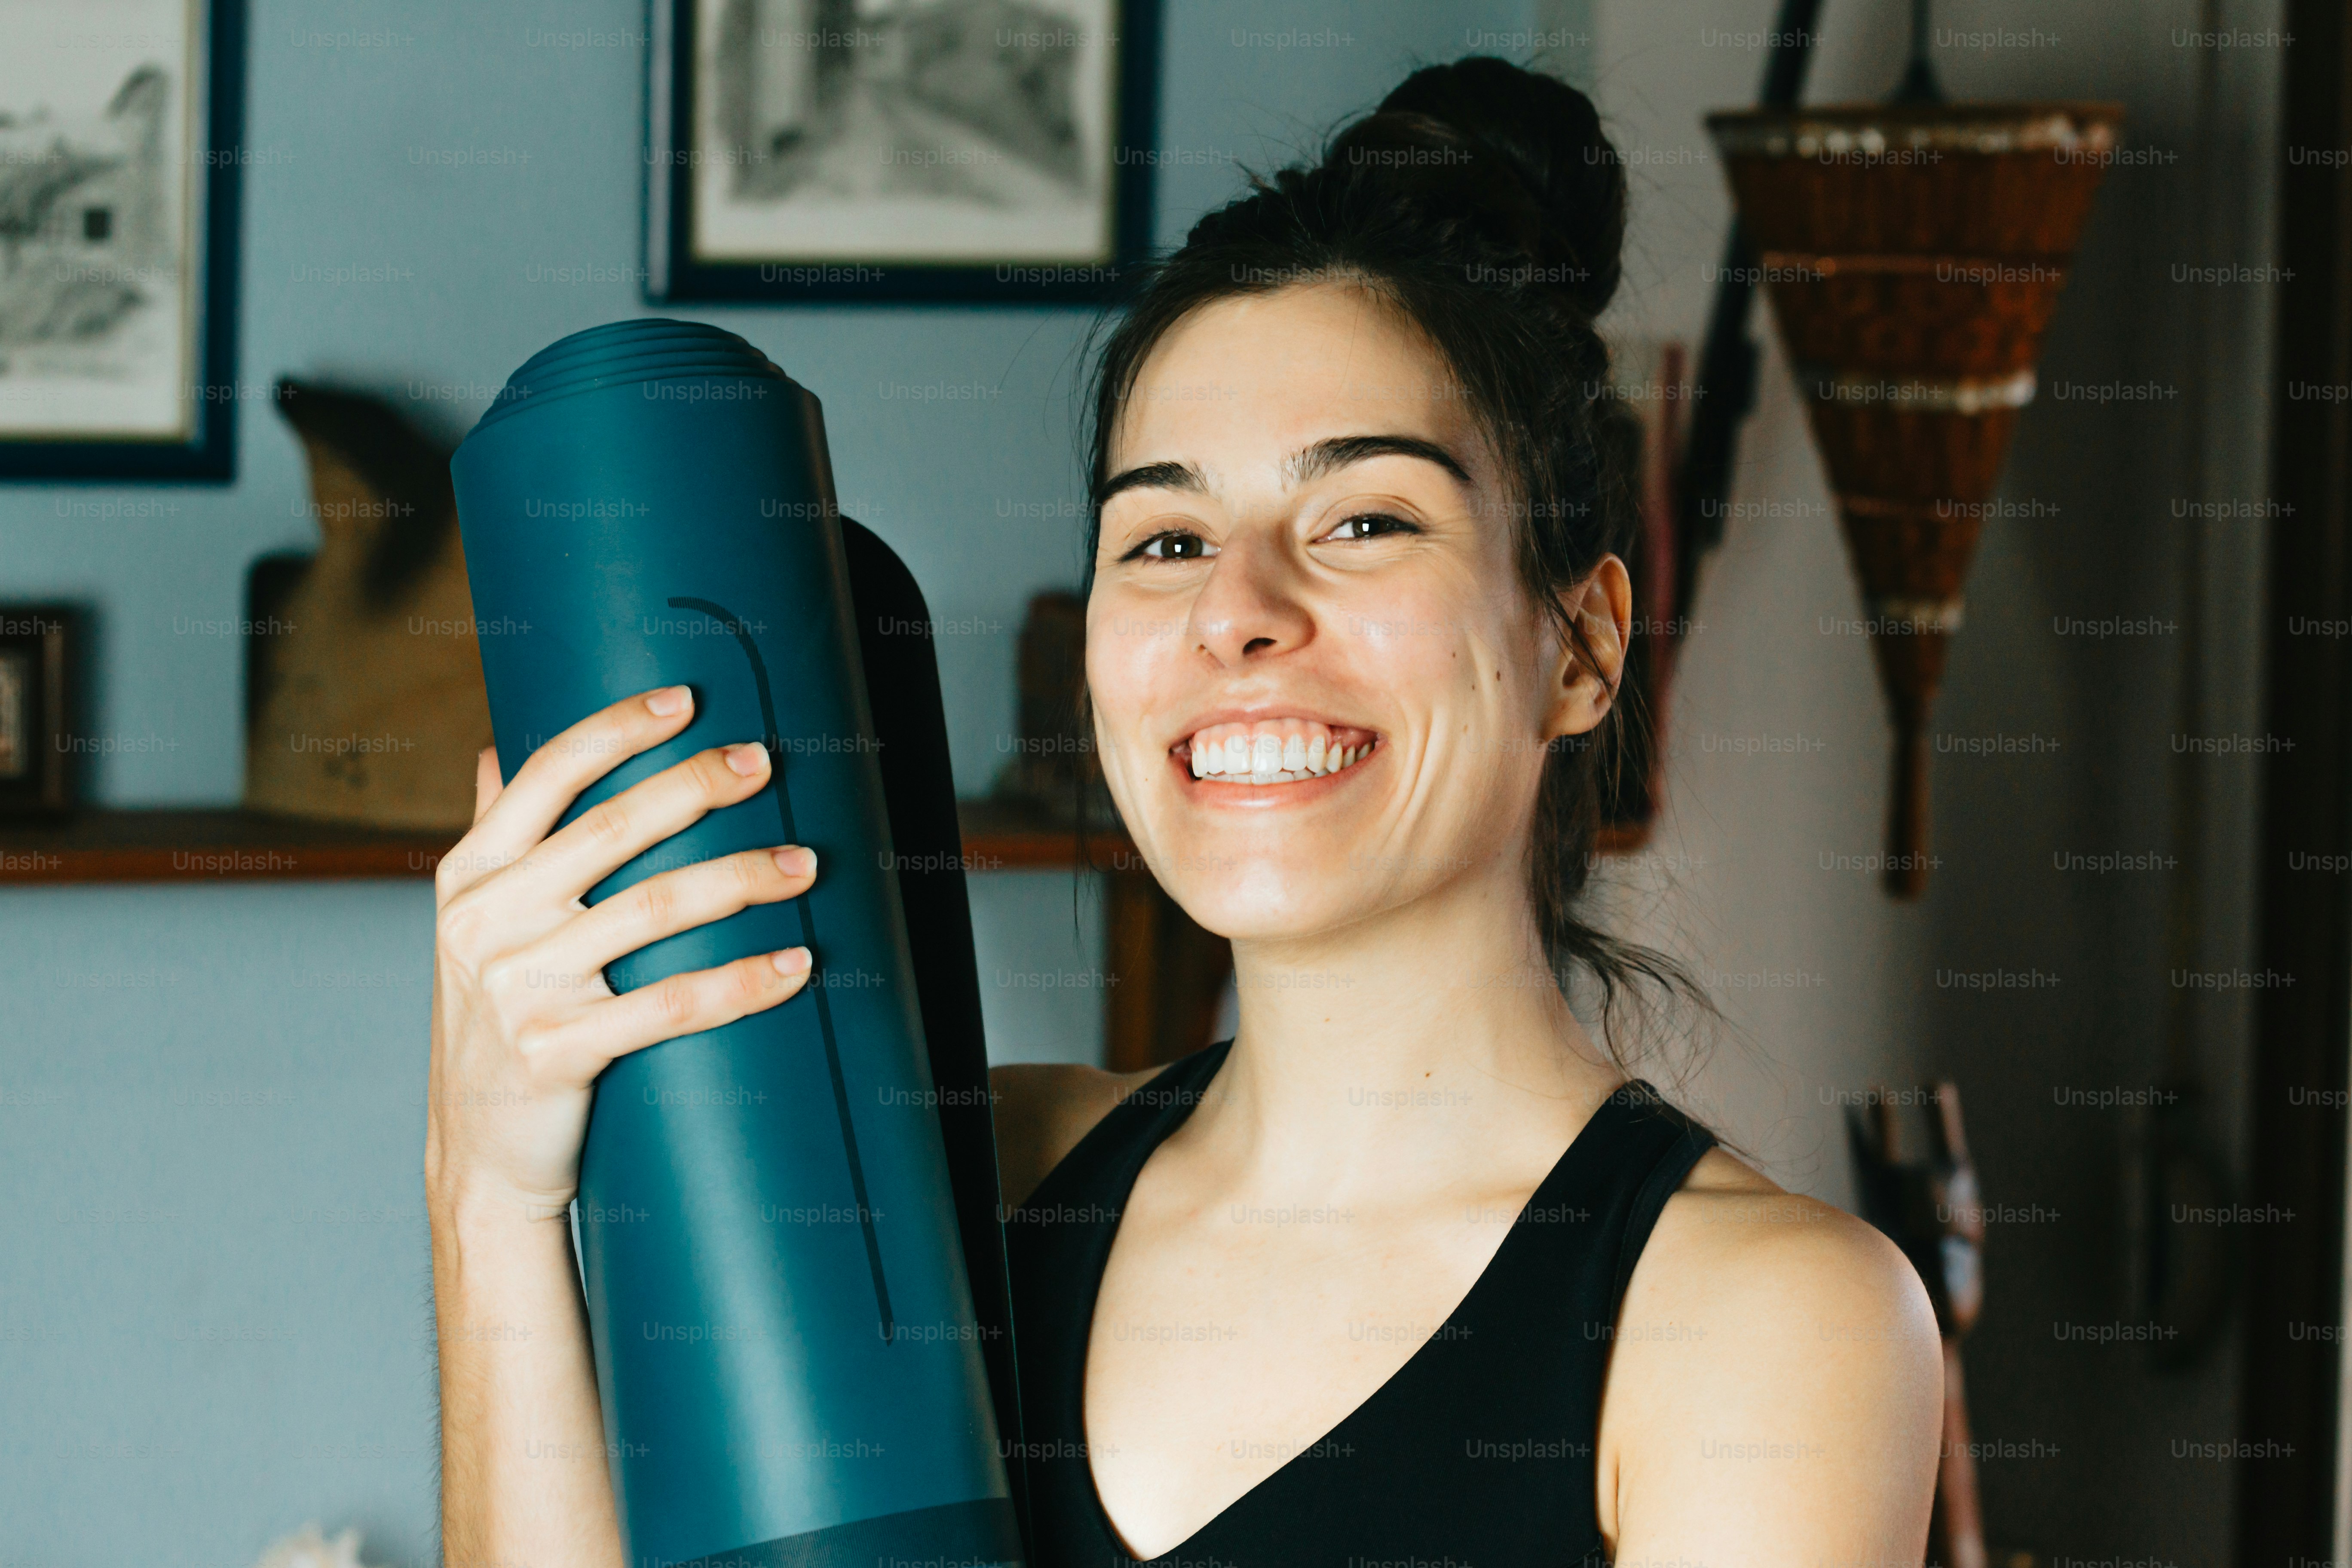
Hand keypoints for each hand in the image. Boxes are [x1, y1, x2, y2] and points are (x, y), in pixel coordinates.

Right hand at [424, 685, 816, 1223]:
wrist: (481, 1160)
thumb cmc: (495, 1027)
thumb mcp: (472, 929)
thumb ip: (492, 839)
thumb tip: (497, 746)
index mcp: (468, 875)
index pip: (546, 775)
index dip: (617, 729)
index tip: (686, 700)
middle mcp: (486, 921)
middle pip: (614, 829)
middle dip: (698, 786)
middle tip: (765, 762)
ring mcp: (519, 988)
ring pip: (655, 909)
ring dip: (742, 877)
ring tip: (806, 861)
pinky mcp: (558, 1051)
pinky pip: (671, 1004)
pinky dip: (742, 982)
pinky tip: (797, 964)